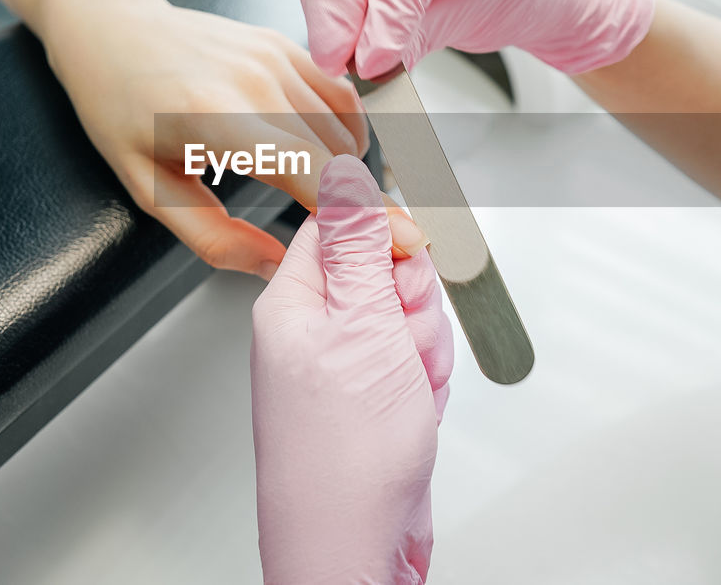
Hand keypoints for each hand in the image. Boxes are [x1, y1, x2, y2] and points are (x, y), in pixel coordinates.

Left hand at [0, 0, 426, 278]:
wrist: (111, 27)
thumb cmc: (118, 106)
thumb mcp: (147, 189)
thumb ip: (214, 237)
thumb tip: (274, 266)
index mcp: (217, 120)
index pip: (314, 174)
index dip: (358, 214)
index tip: (391, 243)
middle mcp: (255, 81)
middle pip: (339, 157)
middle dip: (356, 205)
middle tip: (353, 243)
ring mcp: (274, 56)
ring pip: (344, 130)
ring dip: (348, 171)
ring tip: (326, 200)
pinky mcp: (284, 45)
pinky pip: (340, 97)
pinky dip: (345, 133)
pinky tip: (326, 155)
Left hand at [252, 155, 452, 583]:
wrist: (353, 549)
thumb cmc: (343, 460)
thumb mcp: (359, 328)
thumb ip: (358, 245)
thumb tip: (345, 173)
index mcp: (294, 302)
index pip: (342, 225)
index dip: (387, 236)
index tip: (409, 262)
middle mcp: (315, 330)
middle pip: (387, 270)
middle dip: (414, 305)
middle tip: (401, 345)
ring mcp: (345, 366)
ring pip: (410, 317)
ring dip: (424, 349)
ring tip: (405, 388)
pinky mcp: (373, 396)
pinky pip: (416, 361)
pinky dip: (426, 383)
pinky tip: (411, 410)